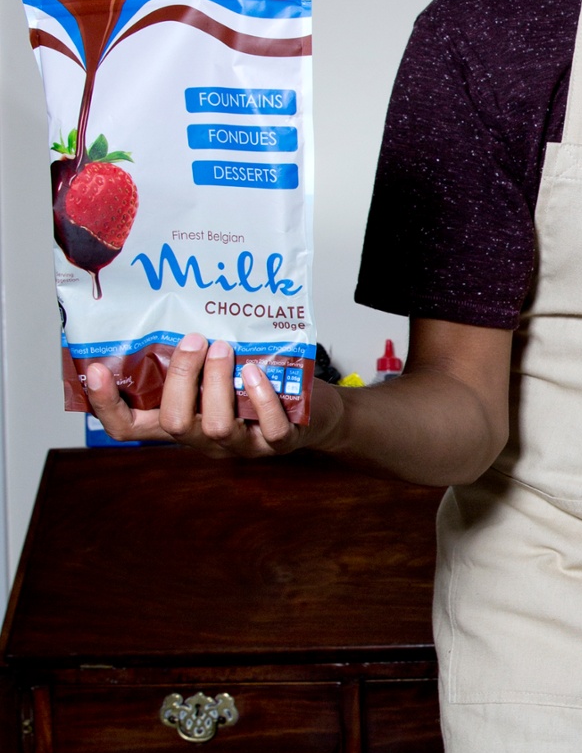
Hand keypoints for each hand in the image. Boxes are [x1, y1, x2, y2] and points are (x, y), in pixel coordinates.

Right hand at [84, 334, 341, 458]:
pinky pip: (269, 429)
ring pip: (215, 426)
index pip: (127, 428)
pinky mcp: (279, 443)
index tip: (96, 370)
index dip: (107, 405)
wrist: (314, 410)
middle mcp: (203, 438)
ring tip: (225, 349)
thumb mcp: (213, 371)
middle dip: (180, 377)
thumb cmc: (256, 384)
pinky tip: (256, 372)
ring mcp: (240, 445)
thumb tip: (159, 307)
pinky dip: (261, 398)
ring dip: (217, 382)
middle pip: (171, 424)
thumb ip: (185, 355)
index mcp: (179, 420)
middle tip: (194, 340)